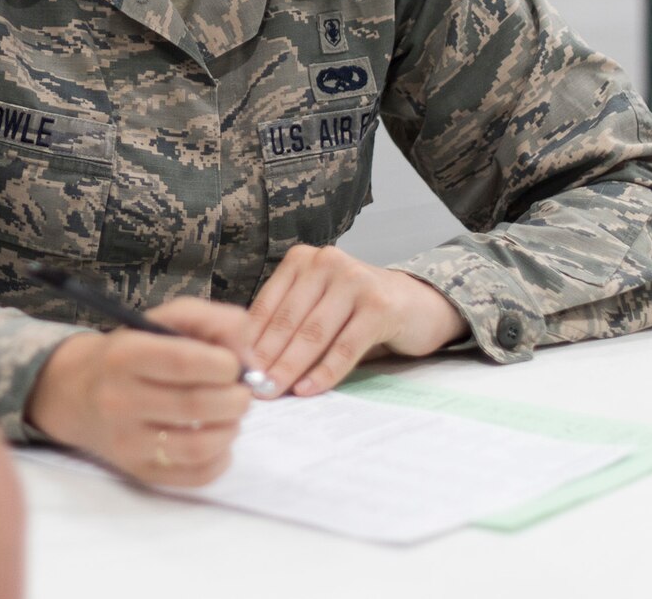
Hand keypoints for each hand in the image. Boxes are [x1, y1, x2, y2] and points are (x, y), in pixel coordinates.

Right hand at [24, 297, 255, 487]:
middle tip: (240, 393)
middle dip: (235, 399)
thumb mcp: (162, 320)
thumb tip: (248, 357)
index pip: (182, 361)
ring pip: (197, 446)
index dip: (223, 364)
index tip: (233, 365)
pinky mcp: (139, 471)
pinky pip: (193, 476)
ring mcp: (127, 441)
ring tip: (230, 416)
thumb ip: (211, 321)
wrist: (74, 393)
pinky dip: (220, 460)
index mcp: (125, 354)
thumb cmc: (130, 352)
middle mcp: (120, 399)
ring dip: (230, 430)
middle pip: (195, 406)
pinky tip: (218, 440)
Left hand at [243, 245, 467, 397]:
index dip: (248, 340)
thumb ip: (288, 322)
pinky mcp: (380, 306)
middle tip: (249, 387)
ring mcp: (355, 281)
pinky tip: (308, 389)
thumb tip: (248, 360)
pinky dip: (325, 371)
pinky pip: (345, 346)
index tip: (233, 368)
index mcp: (302, 260)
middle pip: (287, 320)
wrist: (418, 303)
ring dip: (290, 367)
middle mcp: (326, 263)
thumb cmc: (357, 310)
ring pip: (313, 333)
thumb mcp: (318, 305)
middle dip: (266, 358)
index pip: (267, 304)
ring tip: (273, 391)